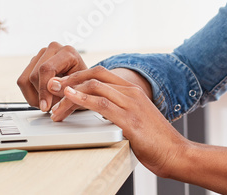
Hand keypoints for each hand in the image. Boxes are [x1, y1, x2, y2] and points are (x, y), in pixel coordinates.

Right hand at [16, 42, 87, 112]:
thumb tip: (51, 88)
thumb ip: (67, 88)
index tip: (45, 106)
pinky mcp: (33, 63)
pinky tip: (41, 99)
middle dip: (41, 96)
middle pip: (34, 75)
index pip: (47, 69)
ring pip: (25, 79)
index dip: (44, 90)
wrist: (84, 81)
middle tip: (51, 107)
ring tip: (47, 104)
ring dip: (34, 97)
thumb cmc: (84, 84)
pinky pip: (23, 81)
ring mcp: (41, 55)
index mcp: (67, 52)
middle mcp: (52, 49)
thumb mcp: (81, 89)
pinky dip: (30, 94)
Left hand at [51, 66, 189, 178]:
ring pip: (94, 87)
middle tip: (51, 88)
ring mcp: (131, 105)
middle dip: (69, 79)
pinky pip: (101, 105)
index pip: (100, 73)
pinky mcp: (130, 120)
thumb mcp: (136, 118)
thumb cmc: (155, 140)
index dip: (78, 76)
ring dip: (70, 93)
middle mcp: (131, 93)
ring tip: (55, 102)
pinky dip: (82, 99)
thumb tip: (98, 109)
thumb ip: (119, 110)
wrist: (175, 153)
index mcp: (132, 90)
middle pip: (94, 76)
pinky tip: (70, 99)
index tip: (61, 84)